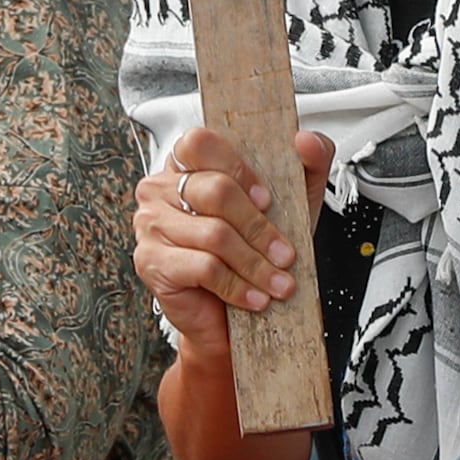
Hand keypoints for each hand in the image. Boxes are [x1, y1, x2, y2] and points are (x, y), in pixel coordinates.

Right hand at [132, 124, 333, 365]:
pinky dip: (238, 286)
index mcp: (186, 166)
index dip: (238, 168)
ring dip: (255, 264)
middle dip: (259, 228)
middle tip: (285, 254)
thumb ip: (308, 162)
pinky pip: (204, 267)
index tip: (267, 199)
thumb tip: (306, 140)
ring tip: (278, 282)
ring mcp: (150, 225)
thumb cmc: (253, 253)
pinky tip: (255, 297)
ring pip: (214, 235)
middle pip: (214, 191)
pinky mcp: (151, 262)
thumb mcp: (292, 203)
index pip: (200, 142)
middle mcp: (160, 190)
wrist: (230, 319)